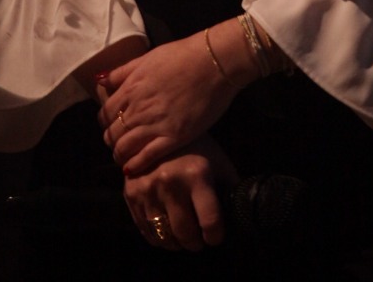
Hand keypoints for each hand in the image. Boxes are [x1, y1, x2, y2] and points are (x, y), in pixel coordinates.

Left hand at [98, 22, 257, 173]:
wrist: (213, 62)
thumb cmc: (182, 55)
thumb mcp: (148, 57)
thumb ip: (123, 71)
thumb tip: (99, 79)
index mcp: (131, 88)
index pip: (105, 114)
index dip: (106, 122)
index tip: (112, 125)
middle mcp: (138, 108)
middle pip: (112, 134)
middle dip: (112, 140)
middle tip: (118, 143)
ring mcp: (155, 124)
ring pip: (125, 148)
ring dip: (121, 155)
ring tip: (125, 157)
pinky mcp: (174, 138)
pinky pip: (146, 157)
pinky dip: (135, 165)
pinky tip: (133, 169)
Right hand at [123, 135, 238, 252]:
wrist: (157, 130)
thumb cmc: (196, 148)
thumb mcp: (218, 162)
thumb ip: (230, 189)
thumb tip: (241, 215)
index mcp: (196, 174)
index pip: (210, 222)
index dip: (215, 236)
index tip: (215, 237)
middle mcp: (170, 182)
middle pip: (186, 234)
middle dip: (196, 243)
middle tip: (200, 240)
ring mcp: (148, 189)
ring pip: (165, 237)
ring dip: (177, 243)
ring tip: (184, 235)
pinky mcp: (131, 194)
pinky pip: (147, 232)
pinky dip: (159, 238)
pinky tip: (167, 229)